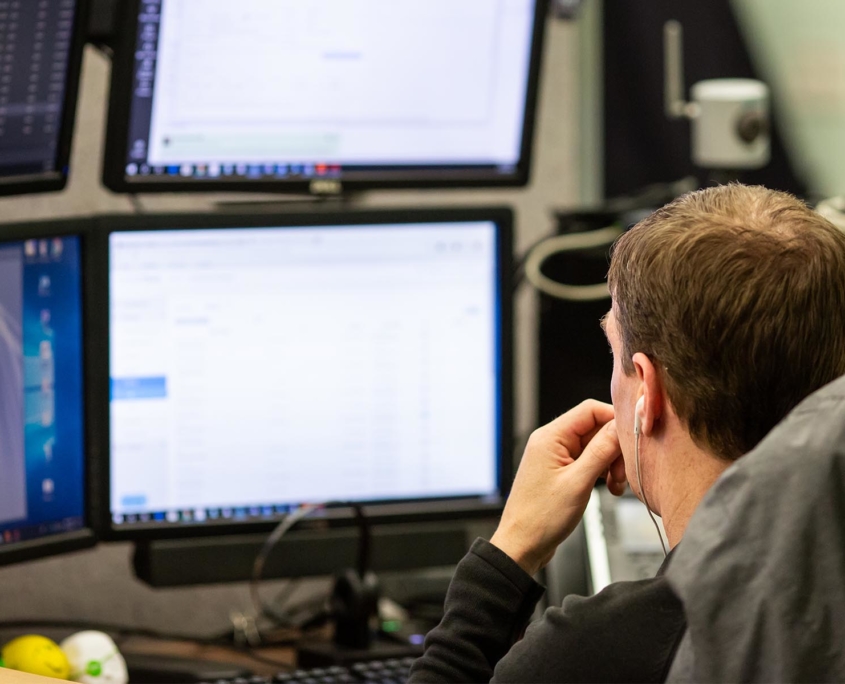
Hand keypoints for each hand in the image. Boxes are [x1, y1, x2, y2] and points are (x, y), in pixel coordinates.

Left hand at [490, 400, 624, 575]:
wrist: (522, 545)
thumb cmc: (541, 518)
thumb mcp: (578, 483)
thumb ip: (601, 451)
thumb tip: (620, 425)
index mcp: (550, 437)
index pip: (590, 409)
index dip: (615, 419)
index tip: (633, 437)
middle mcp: (551, 441)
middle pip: (595, 428)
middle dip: (614, 449)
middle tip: (623, 473)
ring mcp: (556, 457)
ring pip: (595, 446)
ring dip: (611, 463)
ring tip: (616, 486)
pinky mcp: (561, 471)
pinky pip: (588, 461)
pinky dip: (603, 472)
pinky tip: (610, 488)